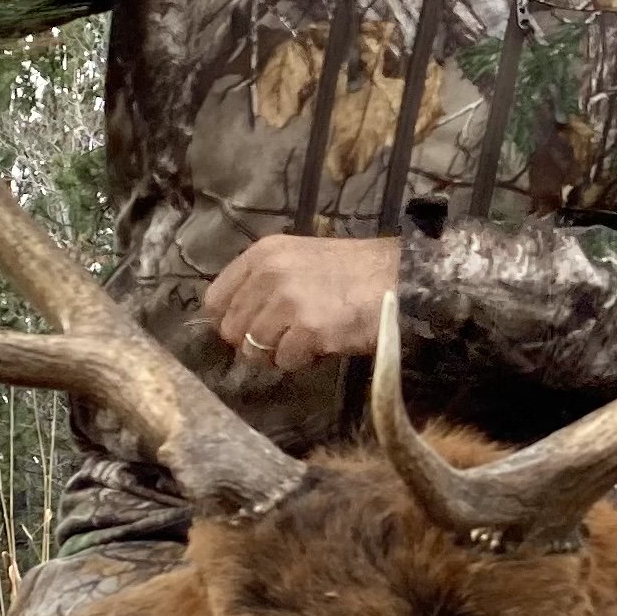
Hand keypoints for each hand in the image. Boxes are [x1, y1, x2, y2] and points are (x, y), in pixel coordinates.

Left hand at [205, 235, 401, 372]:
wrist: (401, 279)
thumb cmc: (353, 273)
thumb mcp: (300, 260)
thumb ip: (264, 283)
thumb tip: (238, 322)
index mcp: (263, 254)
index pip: (215, 300)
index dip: (231, 321)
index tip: (252, 328)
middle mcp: (270, 274)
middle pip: (232, 330)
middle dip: (256, 341)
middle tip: (286, 338)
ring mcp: (289, 301)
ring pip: (255, 350)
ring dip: (280, 353)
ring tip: (308, 339)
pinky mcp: (309, 329)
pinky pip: (285, 361)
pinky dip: (303, 361)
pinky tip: (324, 343)